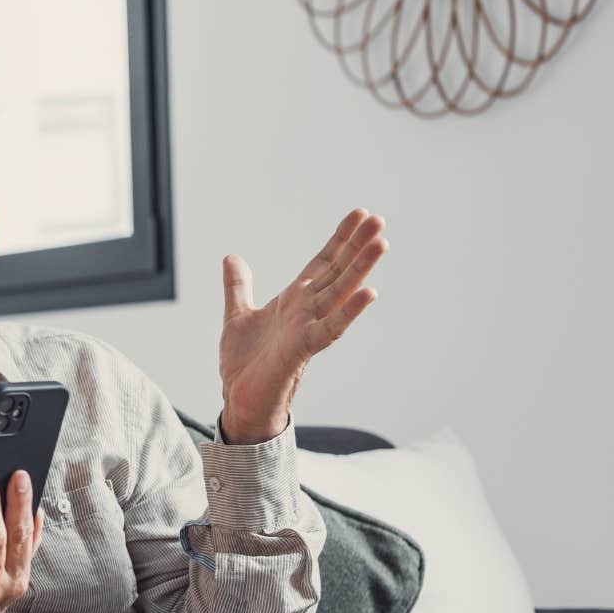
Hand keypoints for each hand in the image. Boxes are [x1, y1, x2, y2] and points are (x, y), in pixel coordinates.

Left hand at [218, 209, 387, 442]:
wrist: (238, 399)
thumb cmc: (245, 363)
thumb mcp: (237, 315)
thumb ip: (238, 286)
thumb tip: (232, 257)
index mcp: (294, 300)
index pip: (323, 262)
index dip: (339, 239)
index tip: (358, 214)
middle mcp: (307, 310)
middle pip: (337, 271)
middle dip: (357, 245)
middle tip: (379, 219)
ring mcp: (308, 328)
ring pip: (340, 293)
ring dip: (360, 268)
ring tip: (381, 243)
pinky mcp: (303, 349)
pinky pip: (330, 328)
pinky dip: (349, 311)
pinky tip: (369, 292)